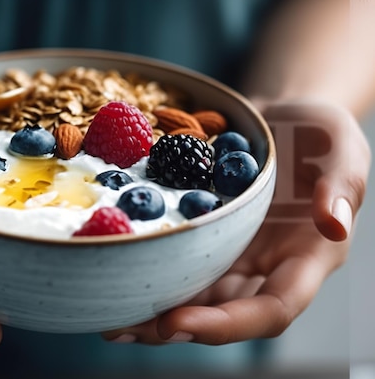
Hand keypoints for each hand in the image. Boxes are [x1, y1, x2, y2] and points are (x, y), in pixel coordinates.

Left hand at [102, 102, 369, 344]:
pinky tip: (111, 267)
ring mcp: (231, 254)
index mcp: (305, 261)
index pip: (271, 311)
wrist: (281, 119)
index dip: (226, 325)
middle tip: (122, 327)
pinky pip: (176, 258)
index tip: (176, 322)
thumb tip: (334, 226)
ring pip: (192, 295)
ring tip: (106, 314)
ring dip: (149, 311)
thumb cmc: (320, 137)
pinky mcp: (204, 235)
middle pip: (220, 315)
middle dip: (171, 328)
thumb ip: (341, 187)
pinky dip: (146, 269)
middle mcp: (264, 268)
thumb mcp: (343, 150)